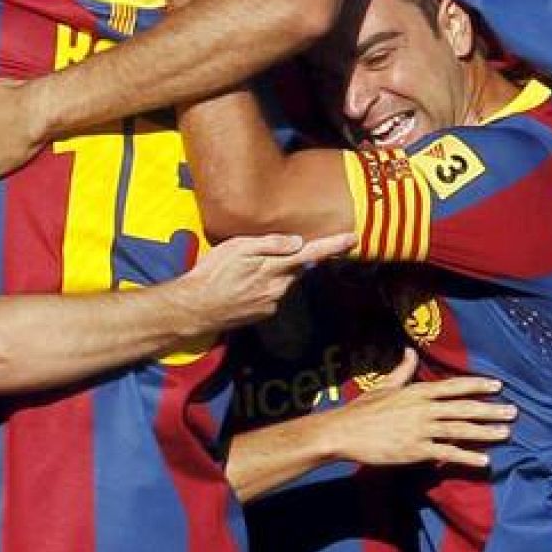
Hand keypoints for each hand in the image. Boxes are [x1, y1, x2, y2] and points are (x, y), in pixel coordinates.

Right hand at [171, 231, 355, 333]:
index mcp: (275, 267)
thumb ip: (270, 243)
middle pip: (297, 267)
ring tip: (242, 271)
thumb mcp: (237, 247)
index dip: (333, 245)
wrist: (197, 308)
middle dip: (289, 258)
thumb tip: (298, 241)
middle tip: (259, 254)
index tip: (354, 237)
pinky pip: (272, 294)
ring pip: (283, 281)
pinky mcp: (265, 314)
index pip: (312, 254)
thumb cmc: (213, 272)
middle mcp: (280, 288)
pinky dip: (263, 287)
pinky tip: (242, 286)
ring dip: (272, 272)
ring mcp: (273, 303)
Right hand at [320, 348, 514, 467]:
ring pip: (460, 430)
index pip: (454, 386)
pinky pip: (447, 453)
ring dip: (485, 432)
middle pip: (463, 408)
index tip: (498, 385)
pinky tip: (484, 461)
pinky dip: (467, 457)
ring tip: (506, 433)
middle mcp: (423, 409)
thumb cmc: (363, 409)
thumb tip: (409, 351)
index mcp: (417, 392)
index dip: (477, 385)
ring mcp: (420, 430)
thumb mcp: (384, 385)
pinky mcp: (416, 450)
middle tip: (514, 412)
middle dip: (490, 409)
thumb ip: (403, 370)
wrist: (344, 432)